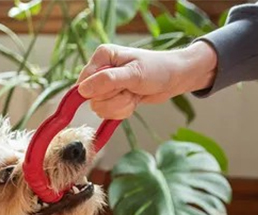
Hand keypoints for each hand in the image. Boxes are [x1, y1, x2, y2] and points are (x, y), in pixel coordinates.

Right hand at [77, 42, 217, 119]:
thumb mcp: (134, 74)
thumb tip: (83, 90)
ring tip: (134, 94)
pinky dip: (123, 110)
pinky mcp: (112, 97)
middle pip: (93, 100)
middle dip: (115, 100)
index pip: (84, 84)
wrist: (174, 78)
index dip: (101, 92)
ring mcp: (105, 85)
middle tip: (131, 90)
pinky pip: (109, 113)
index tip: (120, 86)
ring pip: (101, 109)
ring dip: (121, 106)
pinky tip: (134, 99)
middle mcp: (100, 70)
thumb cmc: (157, 69)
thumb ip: (107, 81)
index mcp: (101, 57)